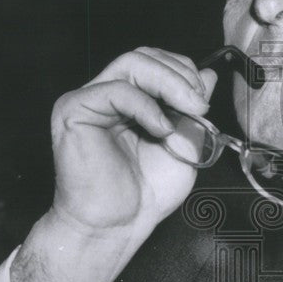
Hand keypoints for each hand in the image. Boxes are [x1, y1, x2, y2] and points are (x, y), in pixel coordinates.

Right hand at [10, 47, 215, 281]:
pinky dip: (145, 105)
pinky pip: (114, 90)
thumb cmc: (145, 194)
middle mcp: (106, 95)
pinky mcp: (74, 110)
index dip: (183, 72)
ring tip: (188, 109)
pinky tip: (160, 128)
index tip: (205, 99)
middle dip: (179, 74)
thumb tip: (208, 76)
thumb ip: (192, 111)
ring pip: (130, 63)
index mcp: (129, 101)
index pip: (155, 63)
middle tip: (200, 103)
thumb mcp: (185, 144)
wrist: (118, 225)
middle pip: (143, 56)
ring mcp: (88, 100)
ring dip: (169, 82)